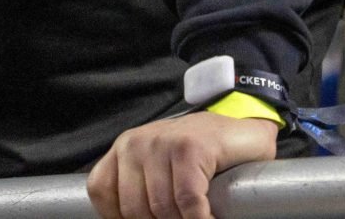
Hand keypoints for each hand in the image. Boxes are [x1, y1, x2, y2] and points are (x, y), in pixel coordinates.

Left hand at [88, 112, 276, 218]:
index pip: (101, 192)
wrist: (243, 134)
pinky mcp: (190, 148)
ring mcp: (163, 142)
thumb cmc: (200, 160)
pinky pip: (188, 201)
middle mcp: (136, 142)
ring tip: (197, 217)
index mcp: (123, 149)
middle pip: (134, 209)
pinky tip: (210, 218)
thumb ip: (139, 192)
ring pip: (162, 209)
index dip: (120, 218)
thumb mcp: (158, 172)